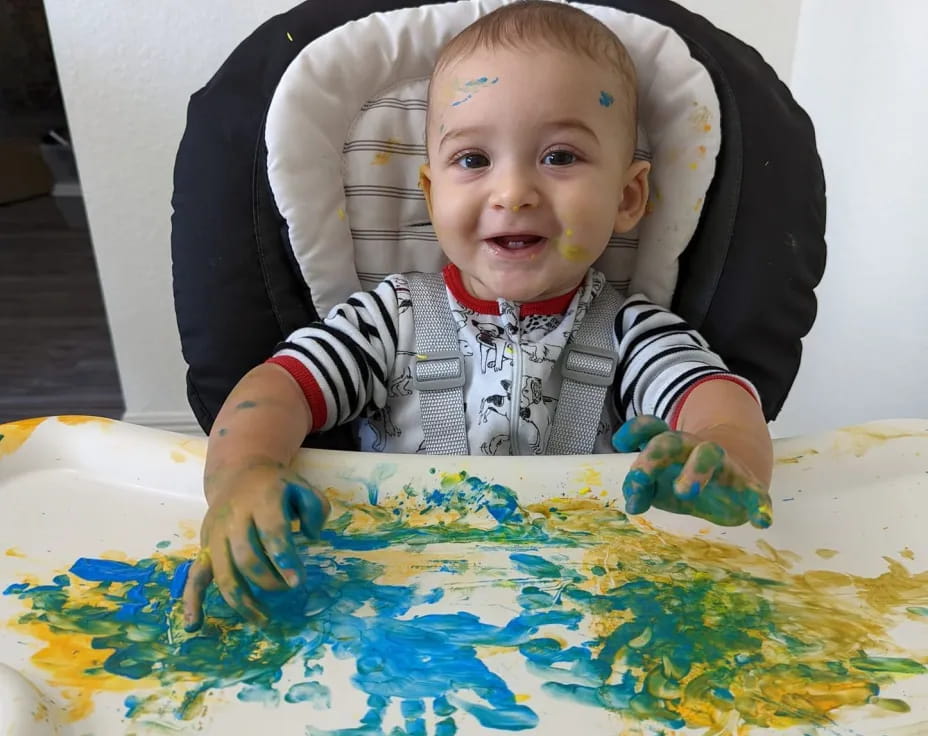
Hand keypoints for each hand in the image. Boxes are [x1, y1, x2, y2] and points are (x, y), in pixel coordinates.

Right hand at [181, 461, 329, 630]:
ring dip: (243, 601)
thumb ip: (315, 509)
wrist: (239, 474)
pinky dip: (193, 602)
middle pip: (246, 557)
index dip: (284, 559)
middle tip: (288, 590)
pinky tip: (195, 625)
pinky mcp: (205, 548)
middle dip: (268, 581)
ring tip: (264, 620)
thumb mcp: (302, 487)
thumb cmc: (276, 487)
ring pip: (223, 574)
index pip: (271, 532)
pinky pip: (194, 577)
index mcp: (261, 500)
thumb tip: (312, 537)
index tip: (298, 582)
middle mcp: (234, 518)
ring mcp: (215, 535)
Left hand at [612, 416, 771, 527]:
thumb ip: (641, 489)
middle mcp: (693, 447)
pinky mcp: (747, 484)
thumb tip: (633, 504)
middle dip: (654, 456)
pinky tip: (761, 521)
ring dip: (696, 470)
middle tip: (640, 477)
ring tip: (685, 492)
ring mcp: (721, 463)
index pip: (650, 428)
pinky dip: (759, 504)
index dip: (634, 432)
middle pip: (671, 441)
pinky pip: (755, 491)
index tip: (620, 443)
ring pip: (710, 454)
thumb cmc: (687, 478)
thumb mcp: (659, 485)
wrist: (737, 475)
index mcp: (669, 444)